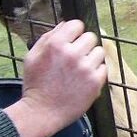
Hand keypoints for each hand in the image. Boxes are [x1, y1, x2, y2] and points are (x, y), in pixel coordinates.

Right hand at [5, 20, 107, 136]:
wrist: (42, 112)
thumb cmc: (36, 84)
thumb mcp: (32, 56)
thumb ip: (49, 37)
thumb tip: (66, 24)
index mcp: (55, 44)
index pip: (77, 24)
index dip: (75, 32)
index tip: (72, 41)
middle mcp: (72, 53)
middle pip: (91, 37)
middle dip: (84, 45)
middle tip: (75, 58)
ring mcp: (86, 68)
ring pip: (99, 52)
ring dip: (92, 58)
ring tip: (79, 70)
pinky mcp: (95, 81)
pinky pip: (104, 68)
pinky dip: (96, 73)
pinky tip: (84, 80)